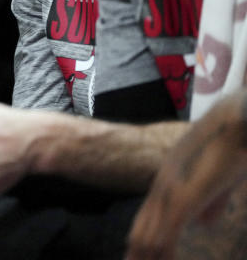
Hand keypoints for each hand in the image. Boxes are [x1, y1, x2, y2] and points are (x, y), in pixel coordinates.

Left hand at [126, 91, 246, 259]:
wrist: (234, 123)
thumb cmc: (232, 148)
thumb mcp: (220, 180)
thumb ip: (212, 203)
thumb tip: (205, 224)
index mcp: (169, 180)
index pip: (149, 214)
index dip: (142, 236)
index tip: (136, 254)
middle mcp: (164, 184)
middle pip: (143, 225)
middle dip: (139, 250)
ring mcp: (171, 190)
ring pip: (151, 231)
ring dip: (149, 255)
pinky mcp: (184, 196)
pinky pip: (167, 229)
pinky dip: (163, 249)